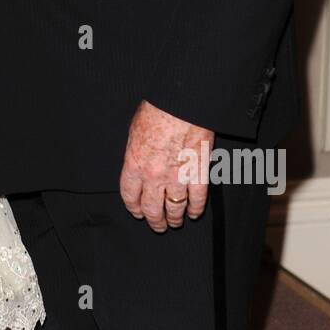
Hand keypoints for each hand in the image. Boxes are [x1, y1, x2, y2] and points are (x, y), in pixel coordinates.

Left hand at [119, 99, 213, 231]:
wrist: (181, 104)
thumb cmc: (157, 111)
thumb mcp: (134, 131)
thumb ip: (136, 153)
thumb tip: (138, 162)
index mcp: (135, 165)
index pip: (131, 197)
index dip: (135, 208)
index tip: (138, 213)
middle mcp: (154, 176)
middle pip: (153, 208)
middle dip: (155, 221)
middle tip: (158, 225)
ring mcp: (177, 177)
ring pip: (175, 208)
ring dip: (175, 218)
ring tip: (176, 222)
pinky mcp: (198, 173)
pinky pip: (197, 198)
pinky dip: (196, 208)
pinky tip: (194, 213)